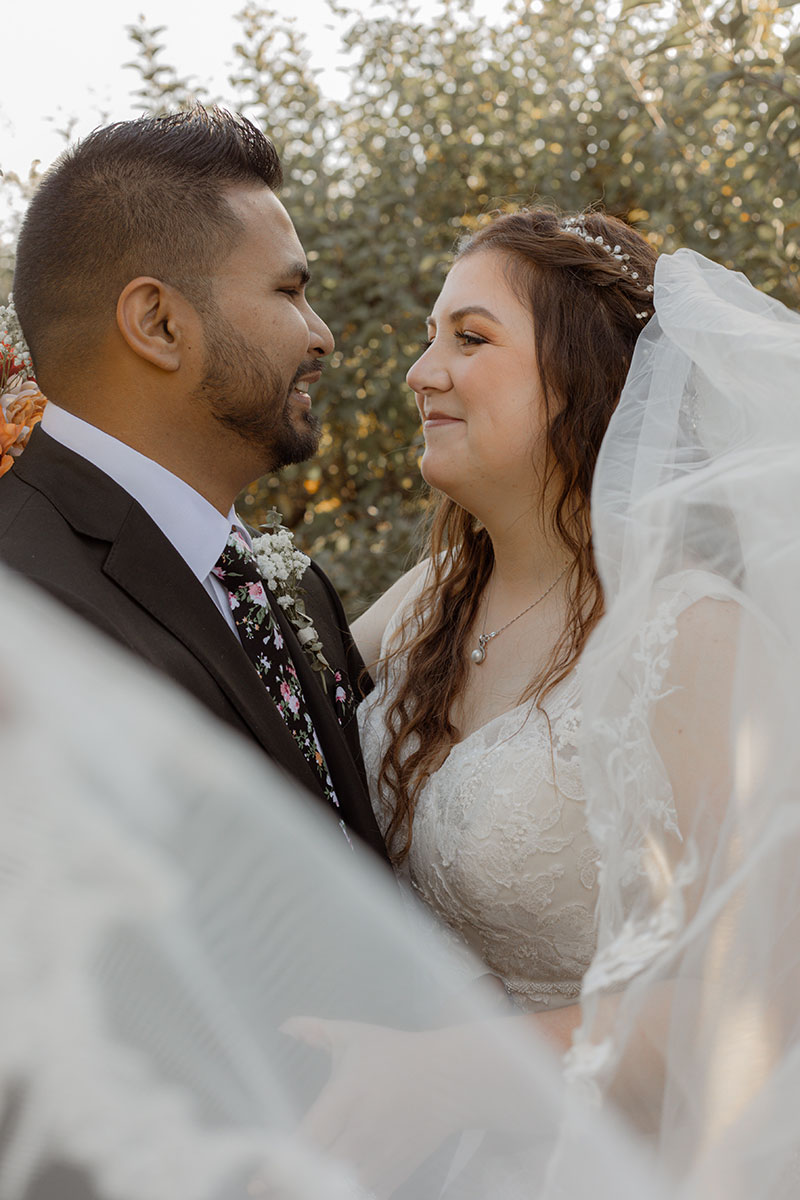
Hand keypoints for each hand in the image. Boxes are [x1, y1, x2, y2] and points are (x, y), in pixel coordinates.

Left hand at [282, 1016, 472, 1197]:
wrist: (452, 1078)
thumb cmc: (397, 1054)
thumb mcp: (355, 1035)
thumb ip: (316, 1030)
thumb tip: (283, 1025)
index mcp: (348, 1096)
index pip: (309, 1139)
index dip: (280, 1165)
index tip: (256, 1183)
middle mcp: (364, 1131)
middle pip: (320, 1172)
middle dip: (289, 1186)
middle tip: (263, 1193)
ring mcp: (383, 1156)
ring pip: (342, 1189)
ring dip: (317, 1192)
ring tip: (292, 1194)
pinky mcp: (398, 1172)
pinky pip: (367, 1193)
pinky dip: (346, 1195)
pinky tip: (329, 1191)